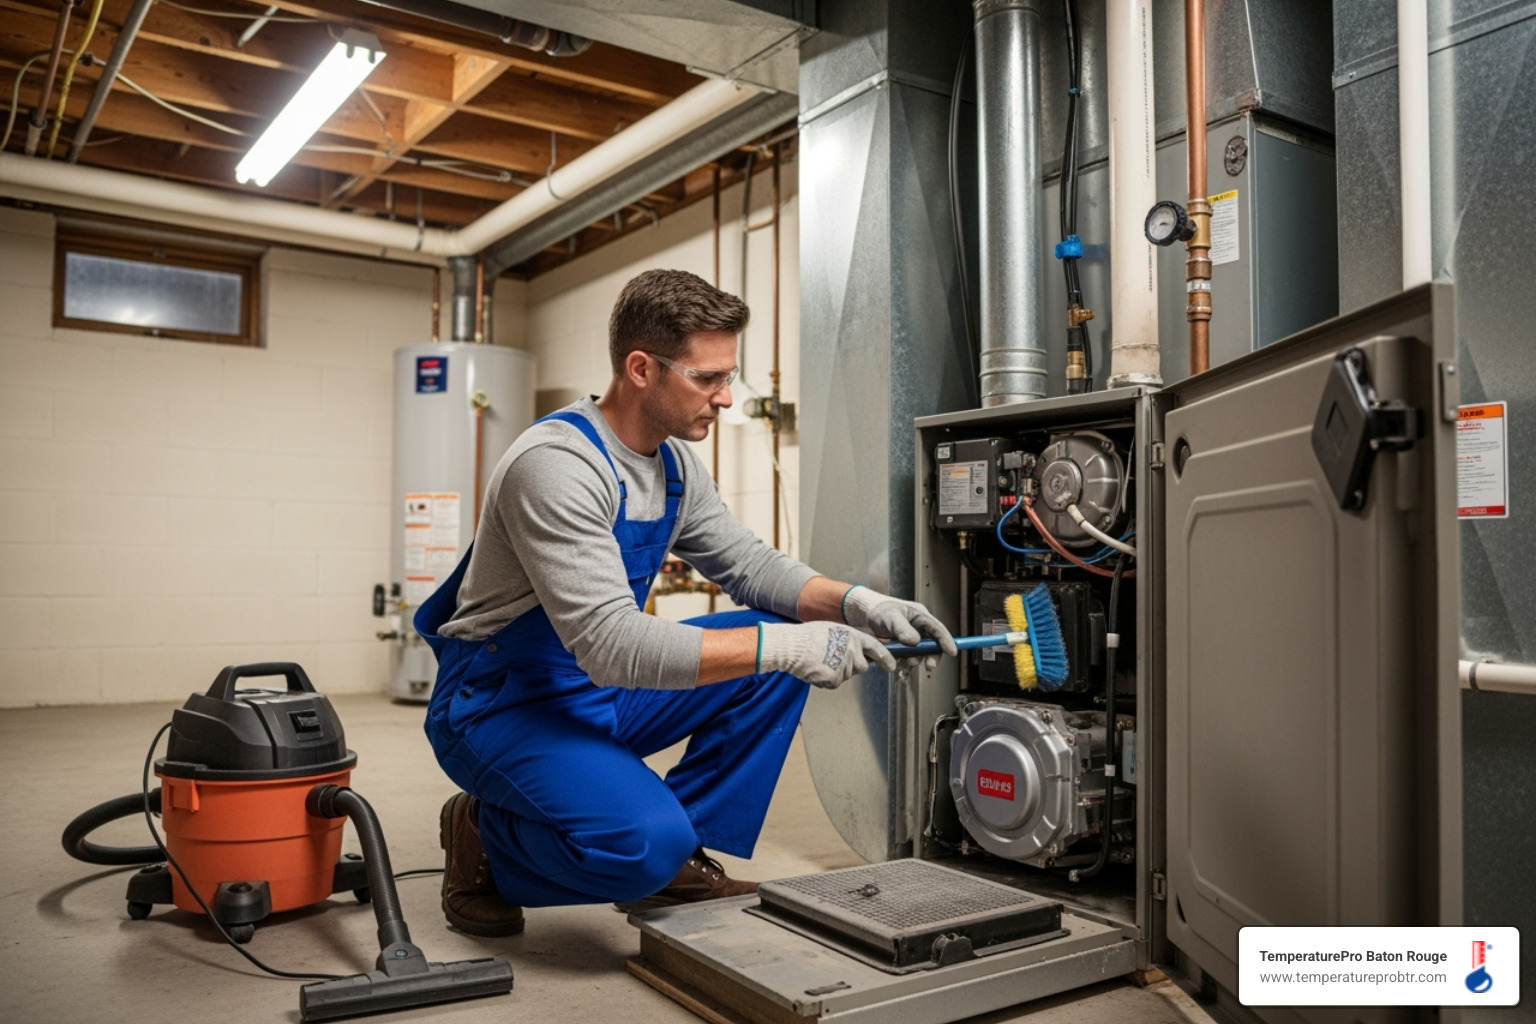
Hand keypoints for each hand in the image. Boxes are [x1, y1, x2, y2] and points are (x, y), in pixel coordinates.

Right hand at [756, 621, 895, 688]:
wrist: (792, 647)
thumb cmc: (808, 637)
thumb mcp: (834, 630)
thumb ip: (849, 640)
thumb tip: (856, 650)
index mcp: (853, 636)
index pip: (877, 649)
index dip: (886, 658)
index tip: (891, 666)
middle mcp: (853, 651)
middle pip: (862, 667)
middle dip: (852, 667)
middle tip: (835, 660)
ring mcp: (845, 666)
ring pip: (847, 676)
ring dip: (837, 672)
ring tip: (820, 661)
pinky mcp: (835, 679)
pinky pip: (834, 683)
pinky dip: (826, 680)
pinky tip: (817, 669)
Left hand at [842, 586, 958, 657]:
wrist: (866, 616)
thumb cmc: (879, 610)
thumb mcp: (890, 617)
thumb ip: (902, 628)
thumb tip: (915, 642)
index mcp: (920, 616)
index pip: (938, 629)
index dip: (947, 641)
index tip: (952, 652)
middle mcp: (919, 628)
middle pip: (932, 644)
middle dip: (931, 656)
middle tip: (928, 666)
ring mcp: (912, 638)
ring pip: (920, 653)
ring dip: (915, 661)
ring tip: (905, 665)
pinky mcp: (904, 647)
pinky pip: (909, 658)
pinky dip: (905, 664)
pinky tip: (899, 667)